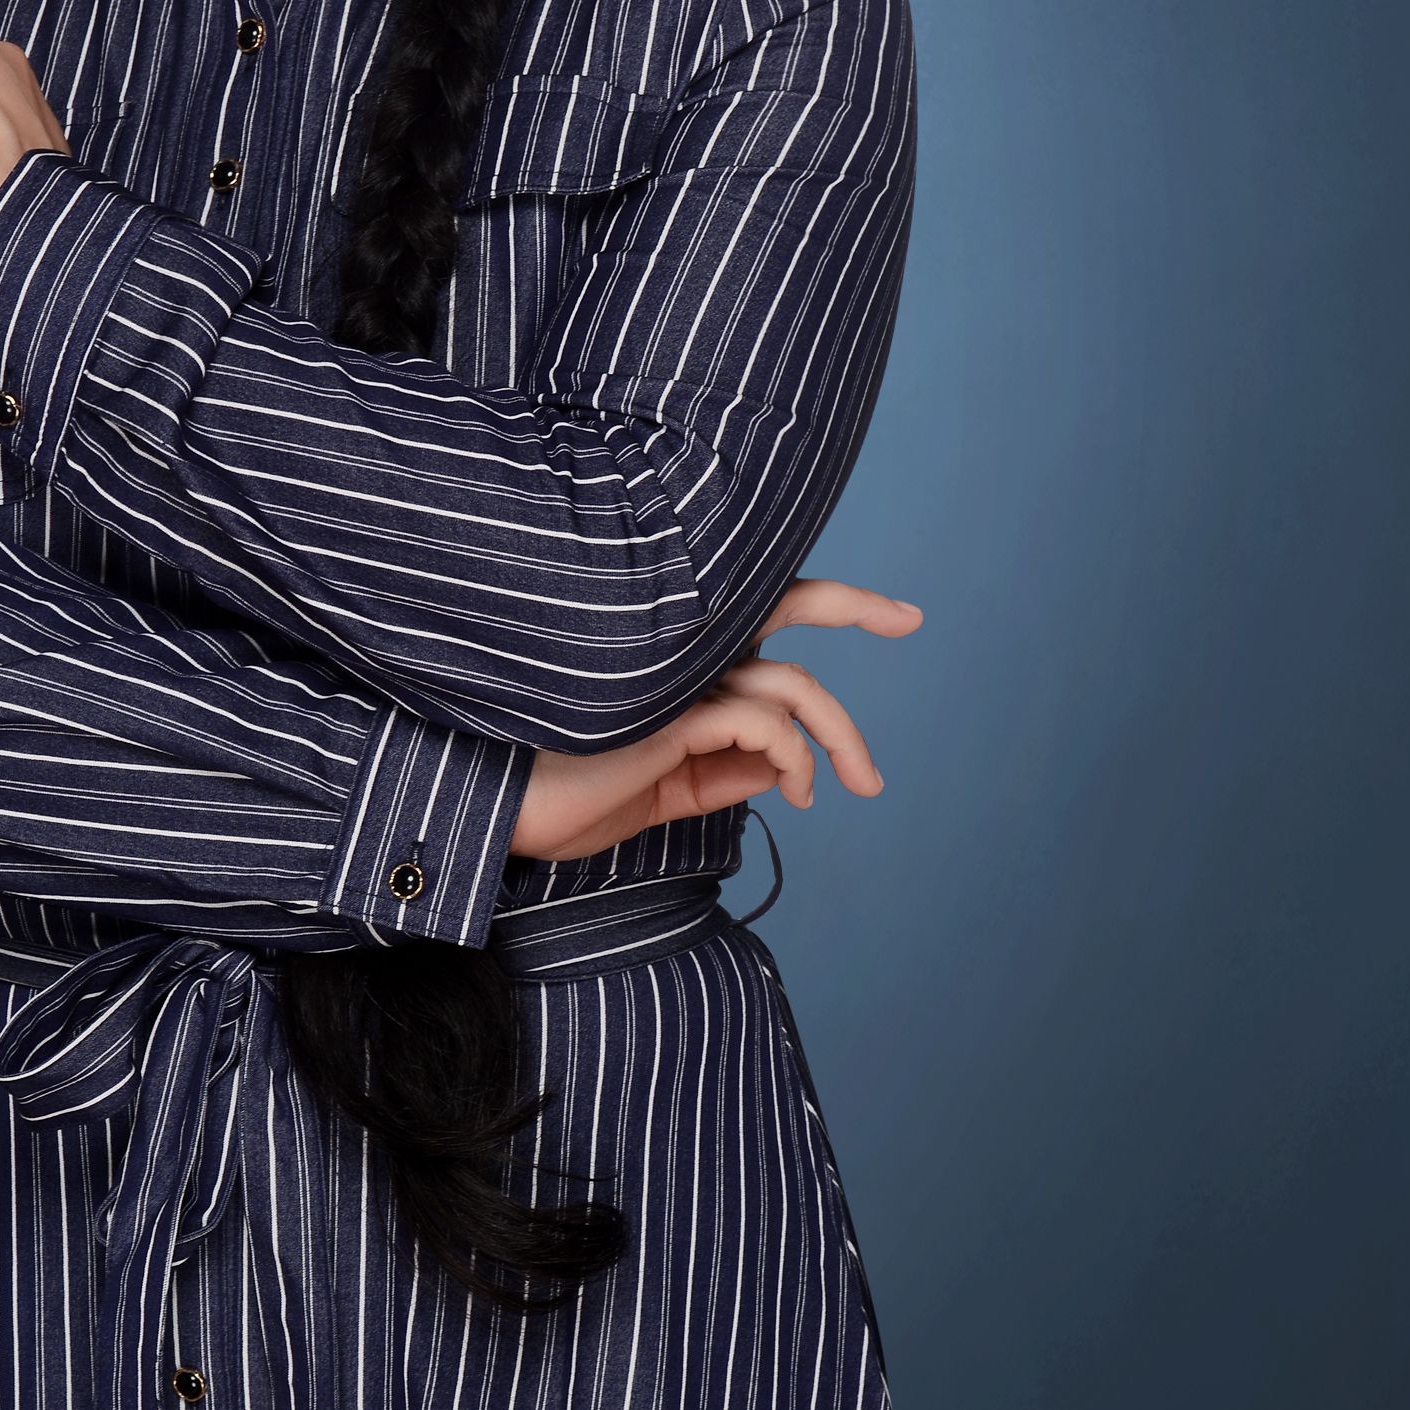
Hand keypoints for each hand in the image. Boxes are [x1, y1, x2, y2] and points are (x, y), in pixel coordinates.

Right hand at [508, 578, 922, 862]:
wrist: (500, 811)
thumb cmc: (566, 795)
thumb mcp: (663, 789)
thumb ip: (721, 770)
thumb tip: (781, 766)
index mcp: (675, 658)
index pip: (758, 605)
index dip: (830, 597)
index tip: (897, 611)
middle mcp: (678, 651)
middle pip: (784, 600)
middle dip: (854, 604)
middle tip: (909, 620)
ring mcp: (673, 676)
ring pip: (792, 687)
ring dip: (838, 740)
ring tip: (857, 785)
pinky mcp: (668, 708)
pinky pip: (764, 724)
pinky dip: (794, 758)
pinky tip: (794, 791)